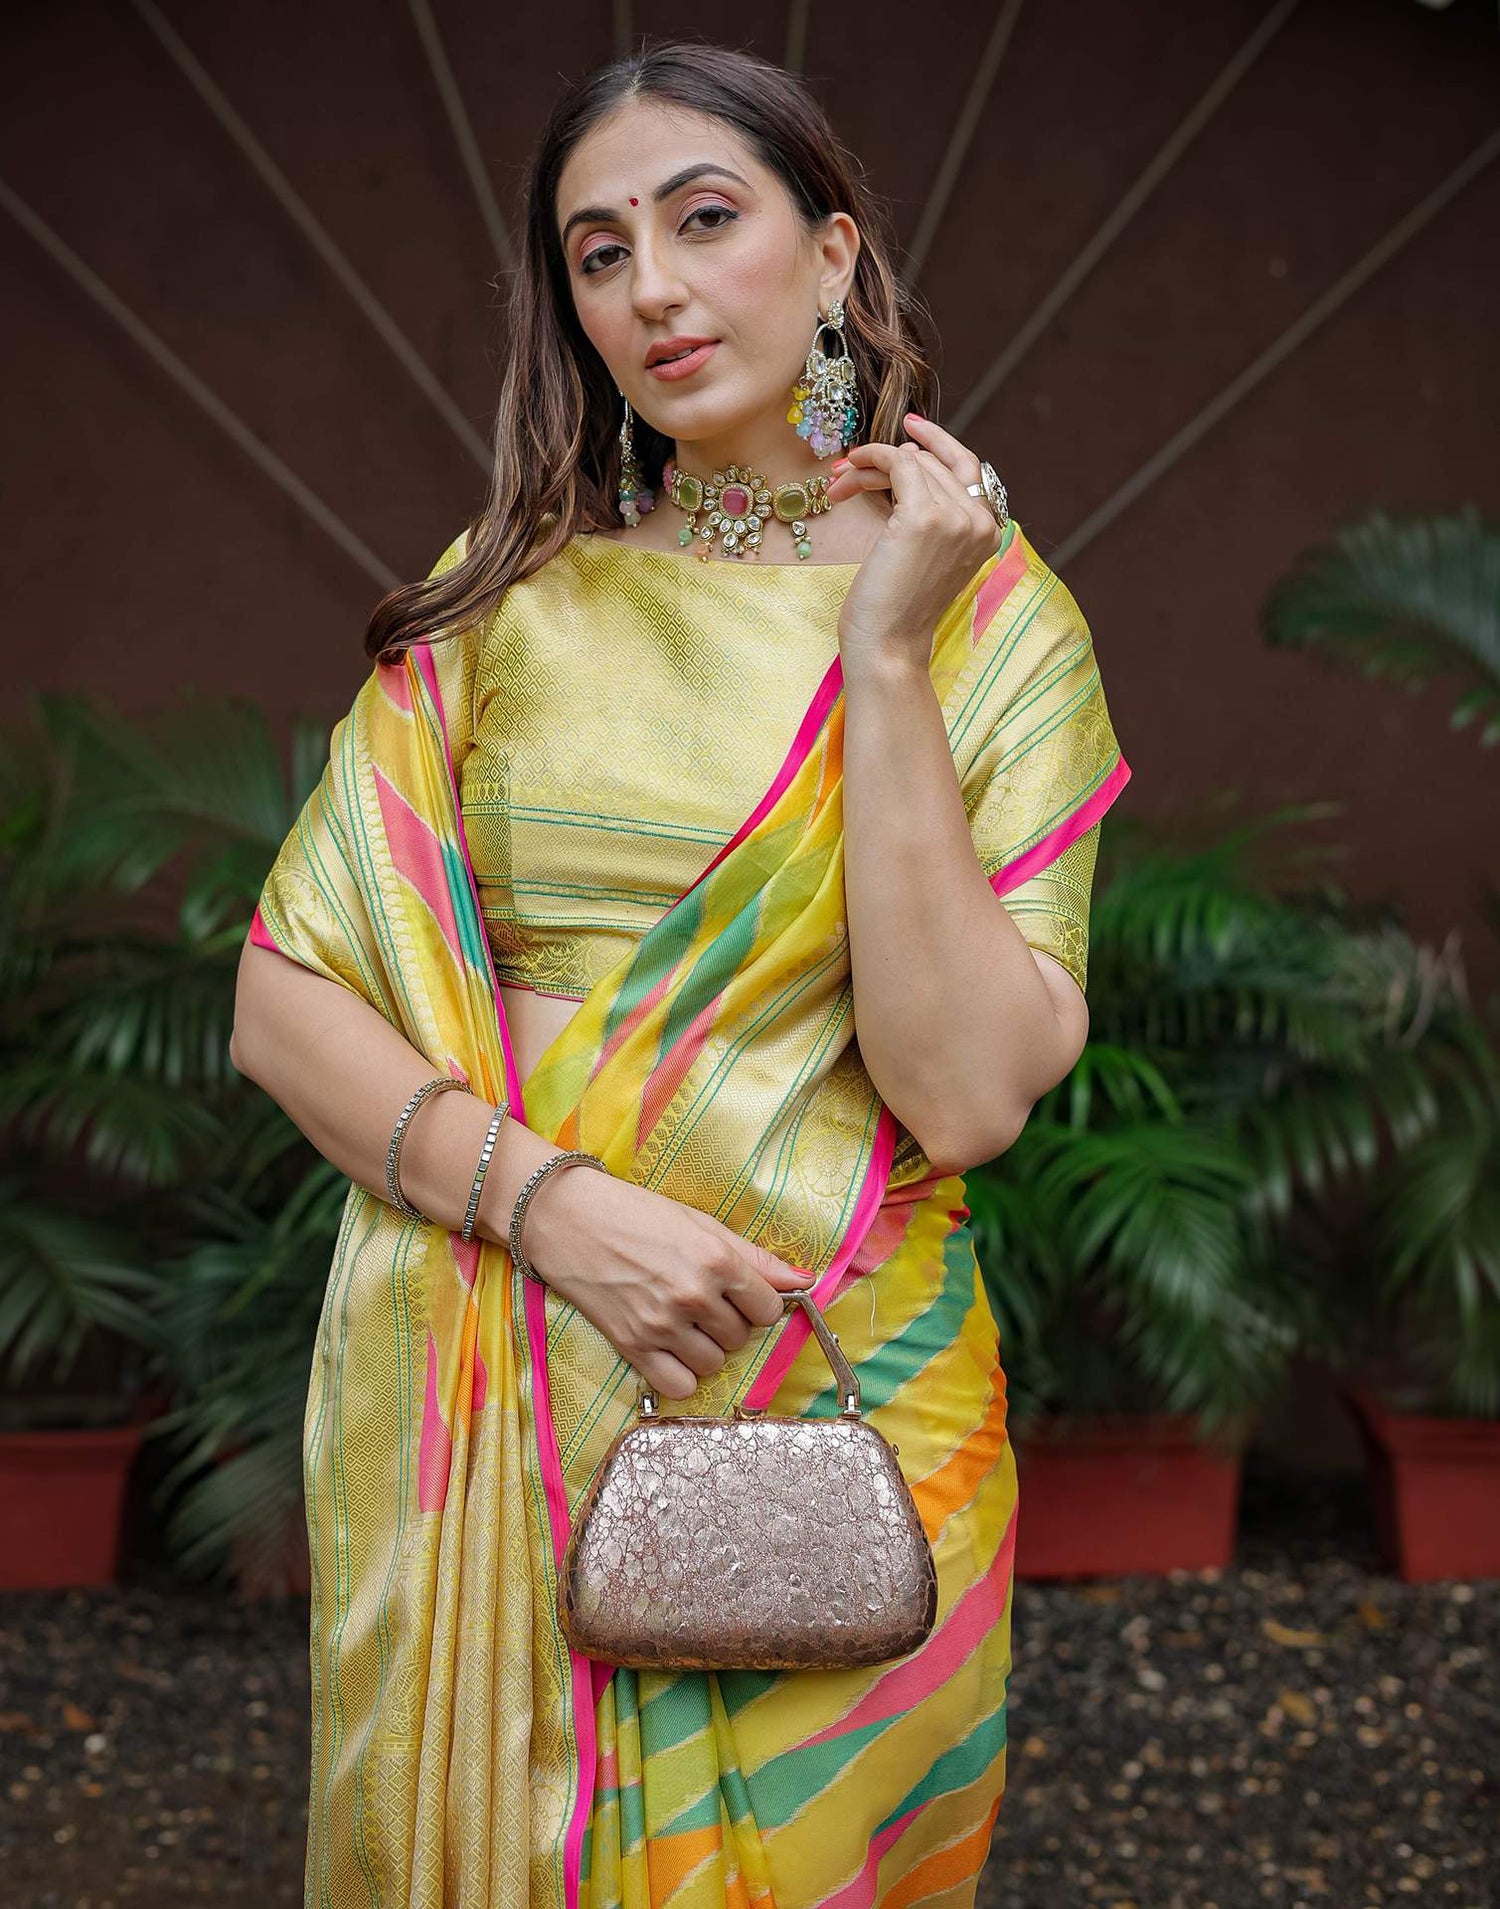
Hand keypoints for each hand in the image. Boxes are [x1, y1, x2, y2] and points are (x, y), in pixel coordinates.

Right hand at [518, 1163, 817, 1399]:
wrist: (566, 1219)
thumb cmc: (635, 1213)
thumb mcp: (700, 1223)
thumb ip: (754, 1257)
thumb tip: (805, 1280)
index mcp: (716, 1259)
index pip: (767, 1308)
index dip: (757, 1303)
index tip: (739, 1294)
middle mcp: (693, 1295)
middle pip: (740, 1337)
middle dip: (729, 1322)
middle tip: (702, 1300)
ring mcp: (662, 1325)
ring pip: (714, 1362)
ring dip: (706, 1347)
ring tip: (683, 1321)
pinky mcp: (632, 1346)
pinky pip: (680, 1385)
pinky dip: (681, 1373)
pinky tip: (670, 1348)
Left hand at [827, 413, 1005, 672]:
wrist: (888, 646)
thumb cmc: (897, 608)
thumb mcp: (926, 553)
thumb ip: (933, 510)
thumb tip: (911, 455)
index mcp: (990, 532)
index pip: (967, 470)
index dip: (936, 446)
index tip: (908, 430)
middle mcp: (982, 521)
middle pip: (936, 464)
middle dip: (889, 463)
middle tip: (848, 472)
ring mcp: (957, 517)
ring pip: (914, 462)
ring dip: (872, 465)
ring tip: (841, 483)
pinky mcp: (925, 516)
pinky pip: (899, 463)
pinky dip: (872, 458)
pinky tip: (850, 470)